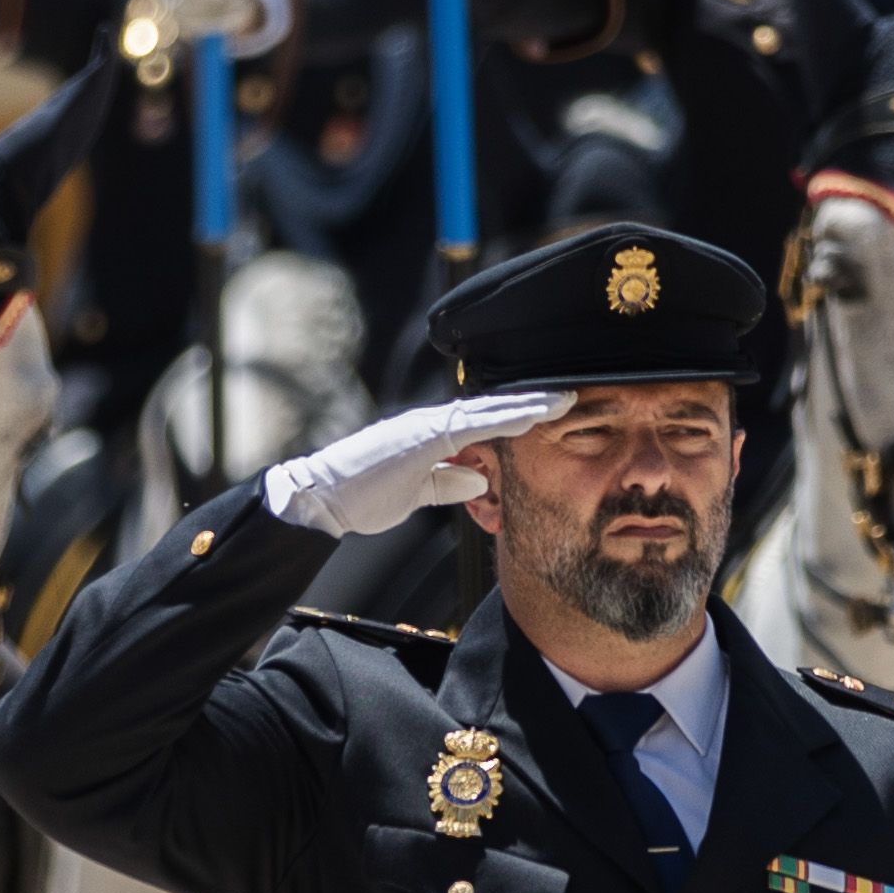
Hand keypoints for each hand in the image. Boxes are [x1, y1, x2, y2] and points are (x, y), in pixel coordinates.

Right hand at [262, 391, 574, 538]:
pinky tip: (527, 416)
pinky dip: (499, 419)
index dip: (520, 415)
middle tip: (572, 394)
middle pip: (492, 409)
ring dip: (525, 405)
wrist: (321, 498)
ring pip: (485, 411)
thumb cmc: (362, 496)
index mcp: (432, 437)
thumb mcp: (416, 494)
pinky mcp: (418, 438)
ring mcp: (425, 428)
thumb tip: (480, 478)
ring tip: (561, 400)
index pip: (486, 423)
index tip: (554, 412)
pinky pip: (467, 426)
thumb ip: (447, 483)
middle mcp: (432, 425)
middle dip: (532, 402)